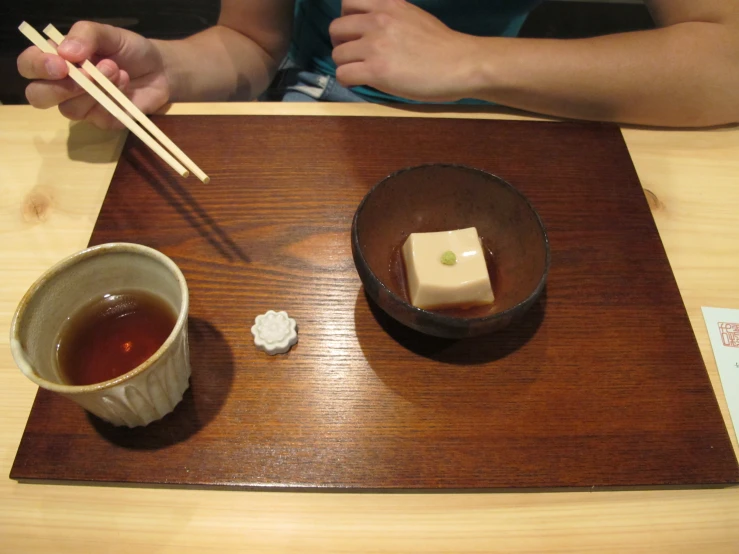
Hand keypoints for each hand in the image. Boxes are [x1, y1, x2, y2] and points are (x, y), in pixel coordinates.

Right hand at [17, 21, 170, 128]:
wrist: (159, 69)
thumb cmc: (128, 49)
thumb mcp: (108, 34)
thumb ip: (85, 35)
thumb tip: (65, 51)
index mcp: (56, 60)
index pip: (29, 67)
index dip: (37, 67)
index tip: (60, 63)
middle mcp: (63, 86)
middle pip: (39, 96)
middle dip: (60, 87)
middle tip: (87, 73)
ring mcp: (82, 106)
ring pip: (70, 110)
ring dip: (94, 89)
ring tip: (116, 70)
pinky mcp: (103, 121)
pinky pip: (99, 117)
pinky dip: (112, 99)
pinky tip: (124, 83)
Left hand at [329, 0, 482, 101]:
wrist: (460, 63)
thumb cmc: (442, 46)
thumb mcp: (413, 16)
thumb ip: (391, 18)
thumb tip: (374, 31)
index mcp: (387, 4)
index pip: (347, 2)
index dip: (346, 20)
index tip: (355, 33)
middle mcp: (377, 20)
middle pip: (336, 29)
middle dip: (341, 43)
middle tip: (354, 55)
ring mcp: (375, 45)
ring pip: (337, 54)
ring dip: (345, 65)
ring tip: (360, 72)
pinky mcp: (376, 70)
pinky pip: (343, 75)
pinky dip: (348, 81)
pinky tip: (361, 83)